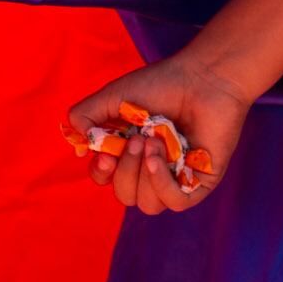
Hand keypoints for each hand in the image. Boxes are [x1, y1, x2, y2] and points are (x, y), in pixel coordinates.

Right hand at [67, 54, 251, 216]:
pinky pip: (175, 203)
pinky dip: (162, 183)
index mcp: (131, 151)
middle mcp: (152, 168)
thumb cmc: (162, 83)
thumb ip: (85, 116)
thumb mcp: (114, 97)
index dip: (101, 173)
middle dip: (125, 171)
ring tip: (154, 142)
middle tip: (136, 140)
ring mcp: (177, 177)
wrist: (204, 77)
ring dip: (145, 175)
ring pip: (148, 205)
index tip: (105, 156)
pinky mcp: (200, 182)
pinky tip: (161, 156)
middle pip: (125, 195)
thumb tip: (78, 144)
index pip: (107, 179)